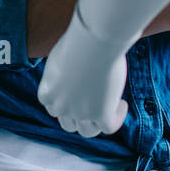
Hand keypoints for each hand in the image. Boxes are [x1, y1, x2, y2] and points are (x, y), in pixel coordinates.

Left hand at [37, 5, 129, 136]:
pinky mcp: (101, 114)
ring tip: (110, 104)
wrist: (94, 40)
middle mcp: (61, 106)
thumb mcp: (63, 55)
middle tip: (94, 102)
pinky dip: (116, 118)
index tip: (78, 93)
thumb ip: (65, 68)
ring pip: (88, 131)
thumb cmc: (79, 39)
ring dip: (97, 121)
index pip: (52, 107)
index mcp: (48, 91)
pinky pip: (109, 128)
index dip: (66, 103)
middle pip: (68, 124)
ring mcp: (80, 113)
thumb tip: (76, 64)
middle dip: (80, 116)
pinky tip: (122, 104)